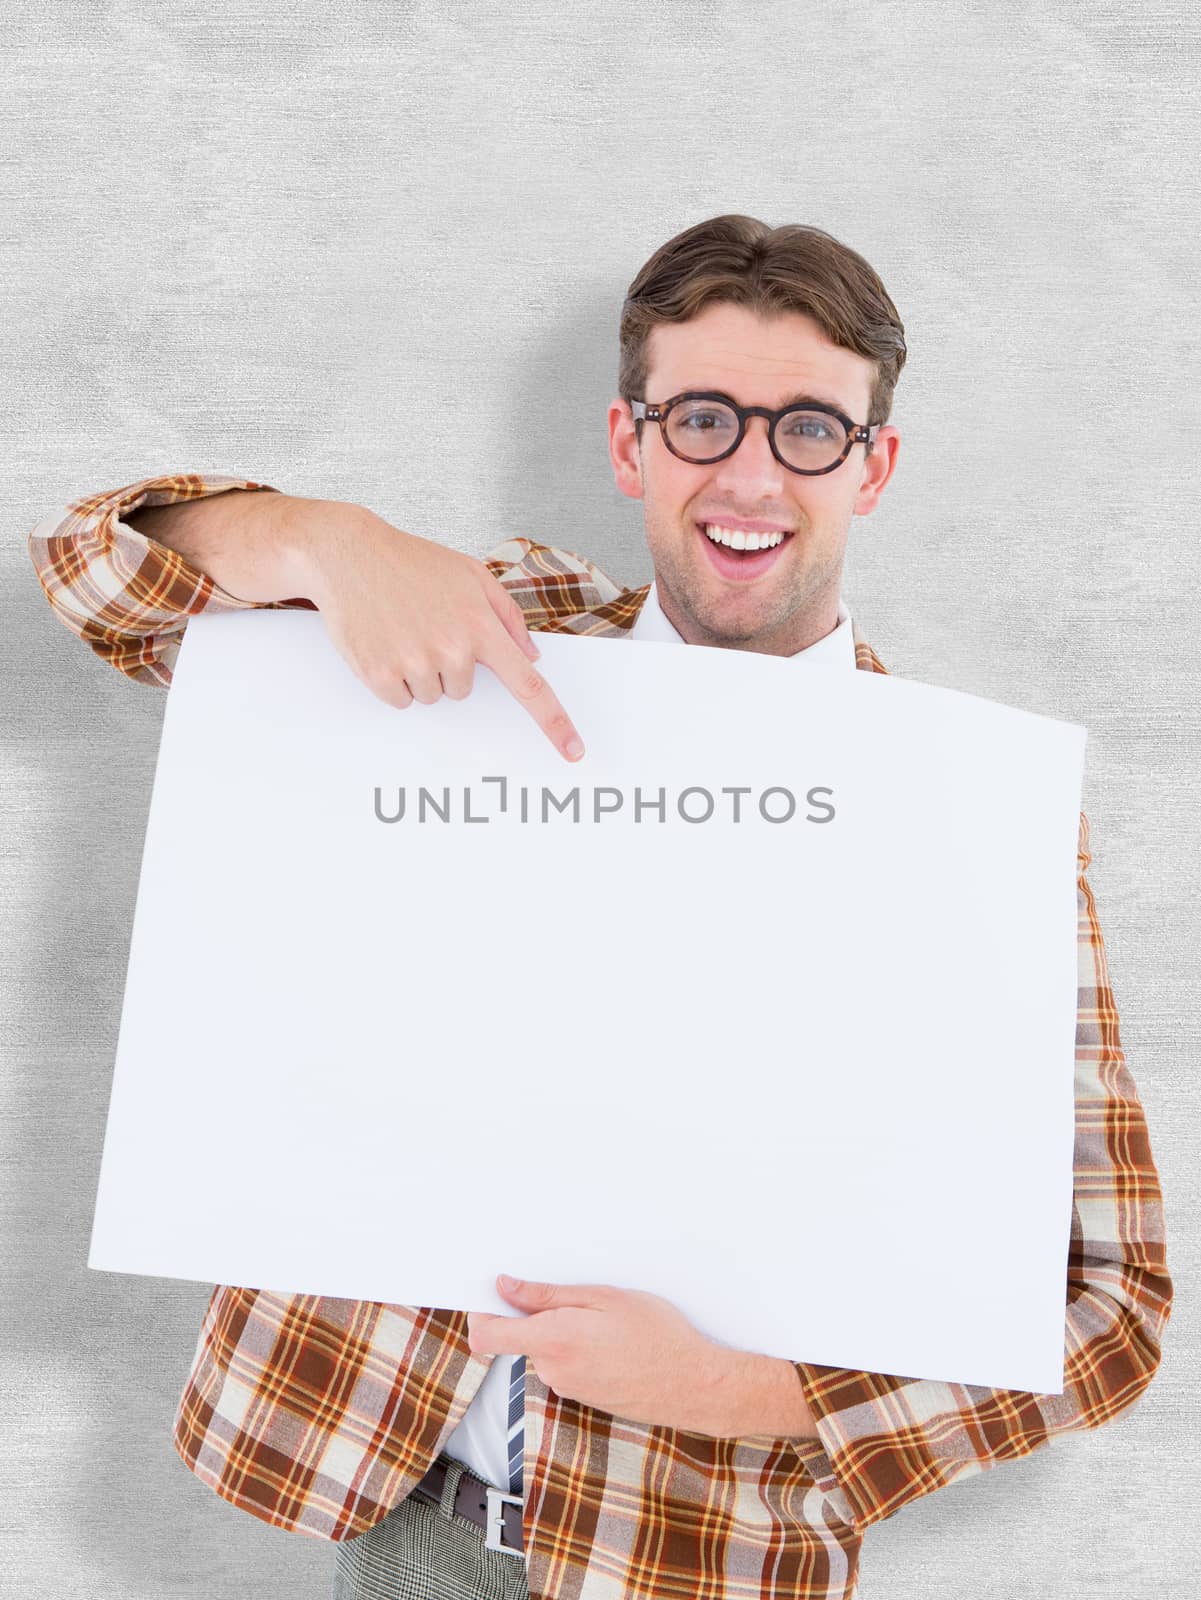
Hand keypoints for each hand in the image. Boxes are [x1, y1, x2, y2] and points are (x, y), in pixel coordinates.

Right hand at [290, 501, 584, 761]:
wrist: (348, 554)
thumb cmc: (412, 562)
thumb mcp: (471, 575)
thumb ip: (508, 617)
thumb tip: (531, 656)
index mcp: (481, 626)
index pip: (528, 685)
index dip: (554, 722)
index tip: (573, 751)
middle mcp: (452, 649)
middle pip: (463, 690)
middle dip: (448, 665)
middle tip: (425, 627)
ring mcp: (414, 664)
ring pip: (432, 697)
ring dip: (419, 672)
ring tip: (402, 631)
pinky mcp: (380, 674)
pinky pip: (400, 701)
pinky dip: (393, 680)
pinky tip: (384, 643)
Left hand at [466, 1275, 726, 1432]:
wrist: (693, 1385)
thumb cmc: (657, 1335)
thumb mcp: (604, 1298)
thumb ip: (548, 1295)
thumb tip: (507, 1287)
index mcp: (553, 1340)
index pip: (488, 1336)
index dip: (481, 1313)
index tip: (493, 1293)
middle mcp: (553, 1369)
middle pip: (523, 1337)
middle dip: (542, 1314)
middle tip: (582, 1297)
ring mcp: (568, 1387)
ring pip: (549, 1349)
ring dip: (566, 1332)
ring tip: (609, 1322)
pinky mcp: (583, 1397)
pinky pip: (568, 1365)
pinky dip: (581, 1350)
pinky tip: (615, 1343)